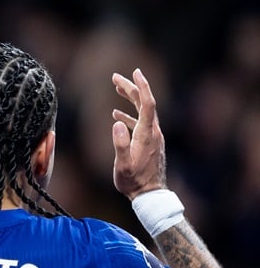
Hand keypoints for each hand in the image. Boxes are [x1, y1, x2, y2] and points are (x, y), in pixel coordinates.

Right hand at [111, 68, 167, 199]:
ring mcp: (152, 137)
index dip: (141, 86)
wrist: (149, 194)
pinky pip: (139, 123)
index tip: (135, 72)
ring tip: (116, 89)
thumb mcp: (123, 165)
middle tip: (115, 77)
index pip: (147, 103)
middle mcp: (152, 132)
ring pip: (142, 112)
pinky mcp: (149, 143)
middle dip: (131, 88)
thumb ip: (120, 144)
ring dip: (129, 99)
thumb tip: (116, 123)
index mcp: (146, 134)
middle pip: (144, 103)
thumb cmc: (133, 182)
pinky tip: (116, 116)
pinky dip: (128, 116)